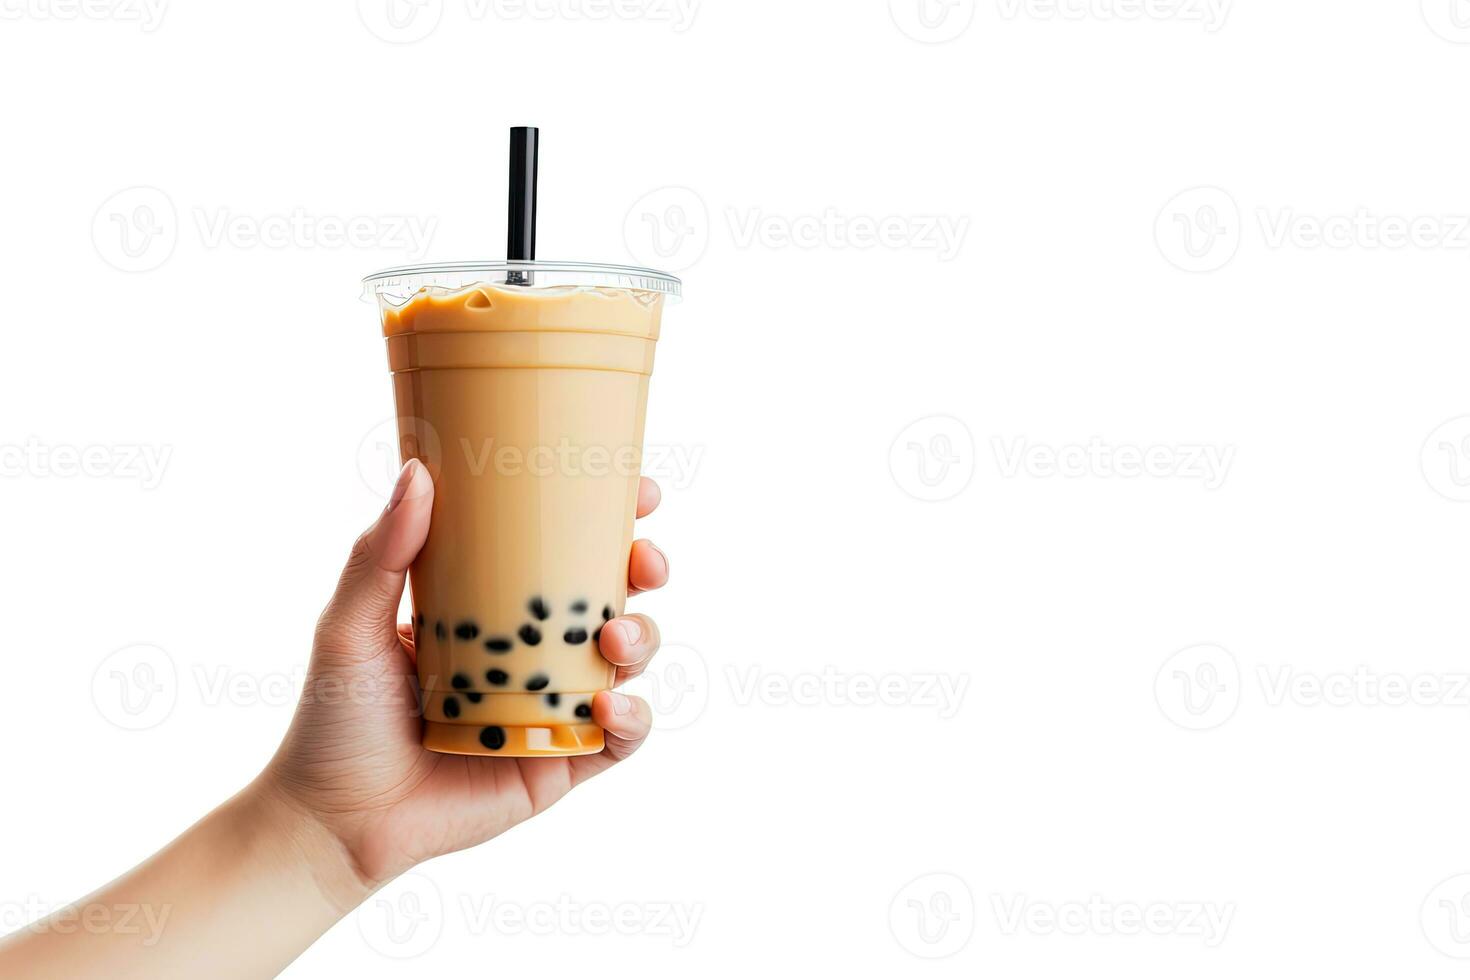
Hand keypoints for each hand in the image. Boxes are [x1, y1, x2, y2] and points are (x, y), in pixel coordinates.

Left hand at [257, 459, 669, 902]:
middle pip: (612, 596)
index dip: (611, 519)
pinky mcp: (561, 763)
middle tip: (642, 562)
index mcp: (492, 607)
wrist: (335, 822)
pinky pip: (620, 739)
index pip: (563, 551)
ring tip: (613, 638)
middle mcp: (531, 652)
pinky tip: (607, 708)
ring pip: (627, 662)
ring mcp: (552, 707)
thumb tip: (419, 472)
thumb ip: (381, 554)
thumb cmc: (336, 719)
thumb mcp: (351, 624)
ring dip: (642, 640)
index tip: (639, 491)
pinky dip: (632, 719)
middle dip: (645, 570)